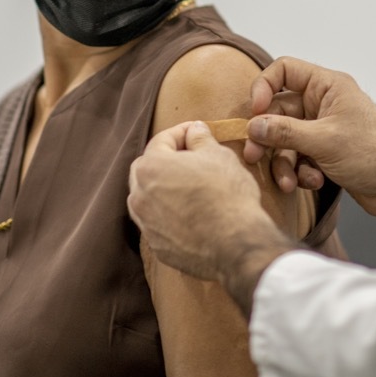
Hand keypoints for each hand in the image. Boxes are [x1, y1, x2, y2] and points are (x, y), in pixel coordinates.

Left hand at [128, 121, 287, 282]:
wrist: (235, 243)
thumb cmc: (227, 194)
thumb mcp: (219, 156)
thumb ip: (201, 138)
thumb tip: (195, 130)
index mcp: (151, 167)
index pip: (161, 140)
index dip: (181, 132)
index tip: (196, 132)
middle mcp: (140, 195)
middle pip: (147, 168)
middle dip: (166, 159)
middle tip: (192, 158)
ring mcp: (146, 224)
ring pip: (148, 197)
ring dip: (164, 188)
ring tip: (190, 187)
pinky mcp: (157, 246)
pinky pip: (158, 223)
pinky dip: (169, 214)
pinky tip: (191, 213)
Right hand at [243, 57, 375, 218]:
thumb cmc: (374, 154)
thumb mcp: (324, 141)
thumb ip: (285, 132)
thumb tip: (253, 126)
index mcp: (327, 86)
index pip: (285, 70)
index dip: (264, 87)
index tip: (255, 112)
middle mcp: (323, 103)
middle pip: (279, 111)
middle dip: (268, 137)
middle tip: (253, 156)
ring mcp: (323, 127)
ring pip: (286, 138)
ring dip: (284, 162)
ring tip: (289, 182)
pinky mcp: (323, 151)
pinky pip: (298, 156)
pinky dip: (300, 170)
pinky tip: (313, 181)